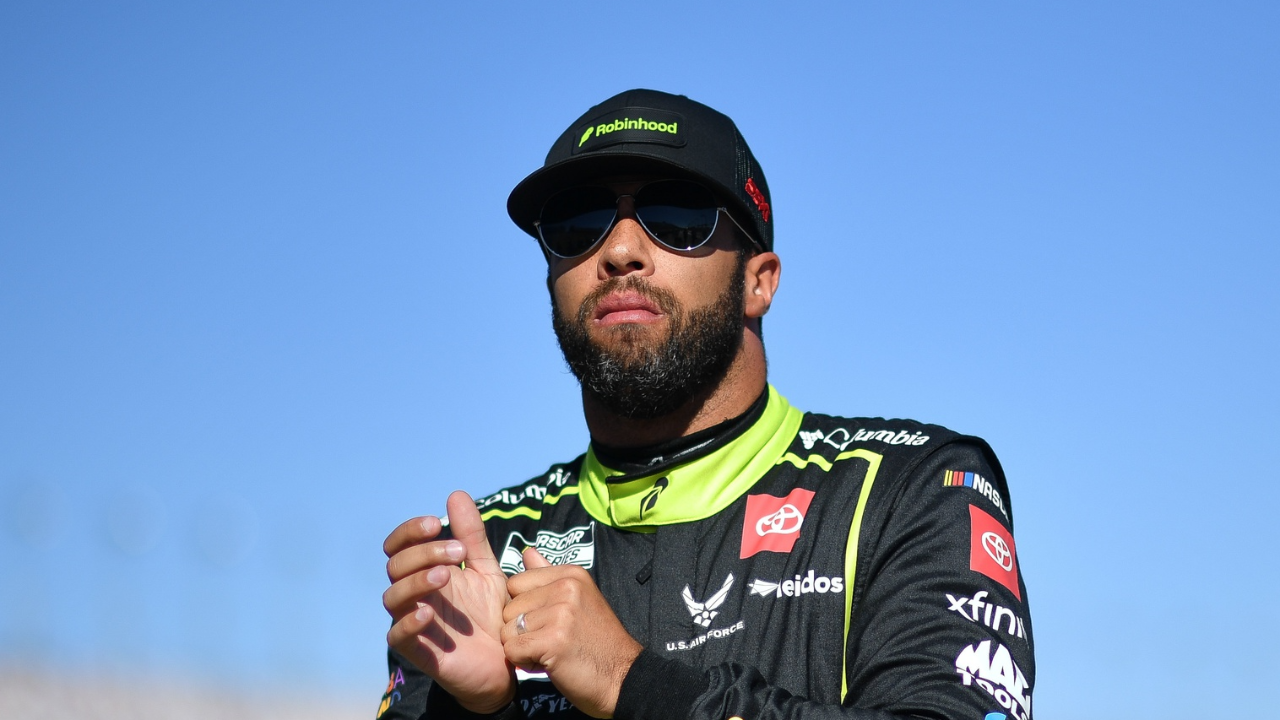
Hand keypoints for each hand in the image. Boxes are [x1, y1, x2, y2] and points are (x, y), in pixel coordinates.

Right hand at [383, 491, 515, 712]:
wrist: (505, 660)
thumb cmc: (489, 613)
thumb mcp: (485, 569)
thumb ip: (472, 536)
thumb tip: (456, 494)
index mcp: (424, 572)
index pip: (399, 545)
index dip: (410, 531)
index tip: (436, 522)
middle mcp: (414, 595)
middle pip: (395, 566)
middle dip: (424, 553)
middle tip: (458, 552)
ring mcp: (413, 623)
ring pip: (392, 597)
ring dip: (417, 581)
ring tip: (447, 575)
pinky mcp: (419, 652)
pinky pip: (397, 636)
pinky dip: (408, 622)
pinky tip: (429, 613)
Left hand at [502, 548, 642, 717]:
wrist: (622, 677)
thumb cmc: (596, 642)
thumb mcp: (578, 599)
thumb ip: (548, 576)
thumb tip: (527, 551)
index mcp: (571, 574)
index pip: (516, 583)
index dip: (524, 608)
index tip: (548, 622)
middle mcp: (567, 588)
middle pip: (509, 608)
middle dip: (521, 630)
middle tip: (551, 641)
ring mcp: (561, 613)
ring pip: (507, 630)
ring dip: (523, 648)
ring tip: (550, 652)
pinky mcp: (554, 640)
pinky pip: (512, 650)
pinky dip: (523, 663)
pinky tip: (548, 663)